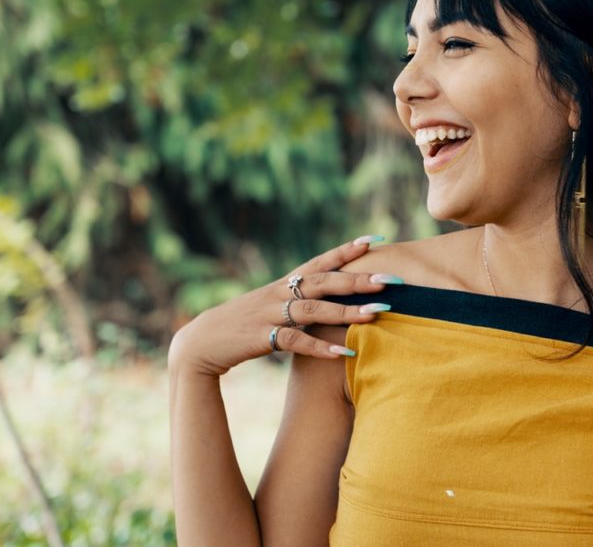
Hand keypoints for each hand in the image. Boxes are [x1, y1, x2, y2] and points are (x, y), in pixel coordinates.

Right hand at [167, 236, 400, 377]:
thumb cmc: (242, 326)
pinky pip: (295, 341)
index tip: (374, 240)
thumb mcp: (271, 308)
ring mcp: (270, 314)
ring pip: (313, 308)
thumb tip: (330, 301)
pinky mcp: (261, 337)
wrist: (202, 342)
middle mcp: (279, 293)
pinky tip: (343, 353)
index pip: (320, 261)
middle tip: (391, 279)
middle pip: (324, 281)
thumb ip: (298, 303)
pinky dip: (320, 346)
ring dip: (346, 311)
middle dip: (358, 279)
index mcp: (284, 284)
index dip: (346, 250)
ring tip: (377, 314)